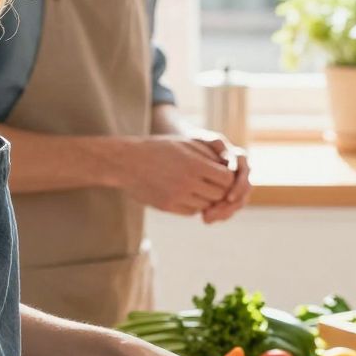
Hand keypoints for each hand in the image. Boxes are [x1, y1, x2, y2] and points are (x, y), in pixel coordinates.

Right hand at [113, 136, 236, 215]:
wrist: (126, 162)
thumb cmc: (158, 149)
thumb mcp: (185, 144)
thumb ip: (208, 155)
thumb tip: (229, 170)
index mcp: (194, 164)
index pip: (227, 179)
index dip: (227, 178)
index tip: (221, 174)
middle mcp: (187, 182)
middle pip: (219, 195)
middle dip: (219, 190)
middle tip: (212, 183)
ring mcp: (177, 196)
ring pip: (206, 205)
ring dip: (207, 198)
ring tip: (198, 187)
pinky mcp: (167, 206)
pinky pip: (191, 211)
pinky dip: (194, 205)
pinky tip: (186, 194)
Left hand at [190, 133, 251, 224]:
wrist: (188, 151)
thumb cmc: (195, 142)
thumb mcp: (203, 139)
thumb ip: (215, 144)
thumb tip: (226, 156)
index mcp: (239, 158)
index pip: (245, 174)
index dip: (239, 187)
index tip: (228, 197)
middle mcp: (241, 173)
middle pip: (245, 192)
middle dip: (232, 205)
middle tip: (216, 212)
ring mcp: (236, 185)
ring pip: (238, 202)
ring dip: (225, 212)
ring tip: (208, 218)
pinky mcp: (228, 195)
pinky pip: (229, 208)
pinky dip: (219, 215)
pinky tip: (206, 219)